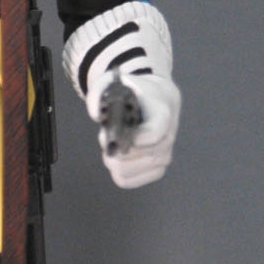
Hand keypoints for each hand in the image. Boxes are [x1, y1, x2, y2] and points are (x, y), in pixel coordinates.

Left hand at [86, 72, 180, 187]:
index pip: (154, 134)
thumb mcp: (114, 82)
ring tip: (112, 144)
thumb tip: (95, 115)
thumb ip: (100, 93)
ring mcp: (164, 156)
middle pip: (138, 156)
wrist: (152, 99)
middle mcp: (168, 137)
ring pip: (127, 171)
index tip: (119, 134)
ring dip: (112, 159)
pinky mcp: (156, 170)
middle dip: (114, 147)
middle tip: (106, 135)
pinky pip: (126, 181)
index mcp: (163, 112)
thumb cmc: (133, 91)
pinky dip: (115, 170)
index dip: (133, 138)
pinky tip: (117, 157)